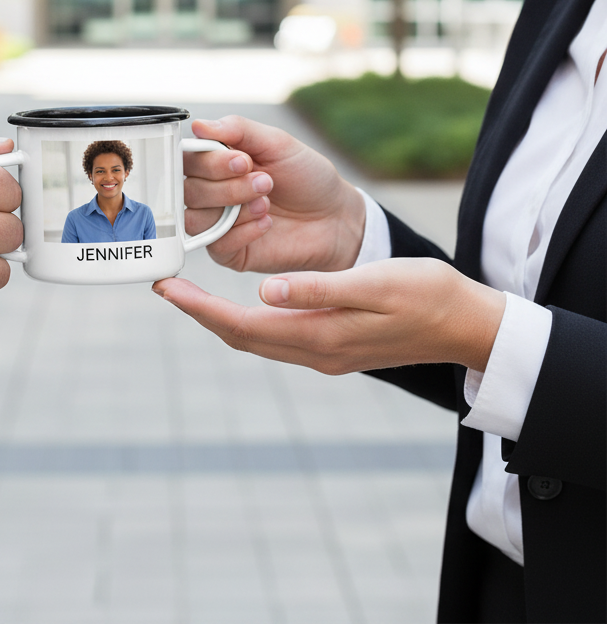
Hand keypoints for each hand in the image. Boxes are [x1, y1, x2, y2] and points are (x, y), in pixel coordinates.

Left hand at [153, 259, 505, 373]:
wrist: (469, 324)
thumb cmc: (428, 295)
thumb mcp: (375, 283)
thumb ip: (319, 289)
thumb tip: (265, 293)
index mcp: (321, 336)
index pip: (242, 327)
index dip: (201, 309)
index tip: (168, 289)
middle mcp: (317, 352)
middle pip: (242, 338)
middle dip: (201, 314)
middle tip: (168, 288)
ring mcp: (326, 353)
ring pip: (258, 340)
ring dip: (222, 319)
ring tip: (194, 294)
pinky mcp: (336, 346)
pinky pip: (278, 338)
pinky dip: (250, 322)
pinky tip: (244, 304)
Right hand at [183, 116, 364, 273]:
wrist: (336, 217)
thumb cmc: (306, 177)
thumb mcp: (277, 143)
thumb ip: (238, 130)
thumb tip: (199, 124)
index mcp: (216, 163)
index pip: (187, 161)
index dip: (208, 162)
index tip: (243, 160)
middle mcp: (211, 193)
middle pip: (189, 190)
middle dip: (228, 186)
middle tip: (266, 182)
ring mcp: (217, 224)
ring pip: (195, 218)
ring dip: (232, 208)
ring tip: (267, 202)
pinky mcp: (229, 252)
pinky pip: (216, 245)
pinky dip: (243, 232)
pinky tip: (267, 223)